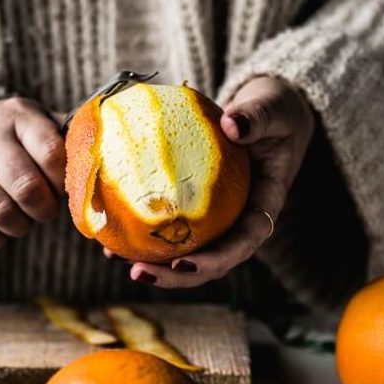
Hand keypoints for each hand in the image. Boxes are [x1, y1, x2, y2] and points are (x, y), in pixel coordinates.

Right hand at [0, 97, 65, 247]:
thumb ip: (70, 145)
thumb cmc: (13, 137)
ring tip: (23, 220)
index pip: (52, 154)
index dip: (64, 183)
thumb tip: (108, 171)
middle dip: (44, 210)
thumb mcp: (39, 126)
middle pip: (25, 186)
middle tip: (47, 211)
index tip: (65, 190)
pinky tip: (0, 232)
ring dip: (19, 225)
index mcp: (20, 116)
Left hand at [124, 76, 313, 286]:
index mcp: (263, 207)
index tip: (184, 265)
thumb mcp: (273, 108)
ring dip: (153, 261)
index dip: (214, 261)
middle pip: (210, 261)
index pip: (242, 244)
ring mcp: (217, 220)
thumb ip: (256, 117)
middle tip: (139, 272)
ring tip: (112, 257)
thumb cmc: (275, 111)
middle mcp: (239, 222)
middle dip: (175, 276)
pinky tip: (107, 231)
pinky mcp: (196, 211)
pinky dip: (140, 231)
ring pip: (187, 251)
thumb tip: (232, 124)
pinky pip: (169, 225)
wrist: (267, 113)